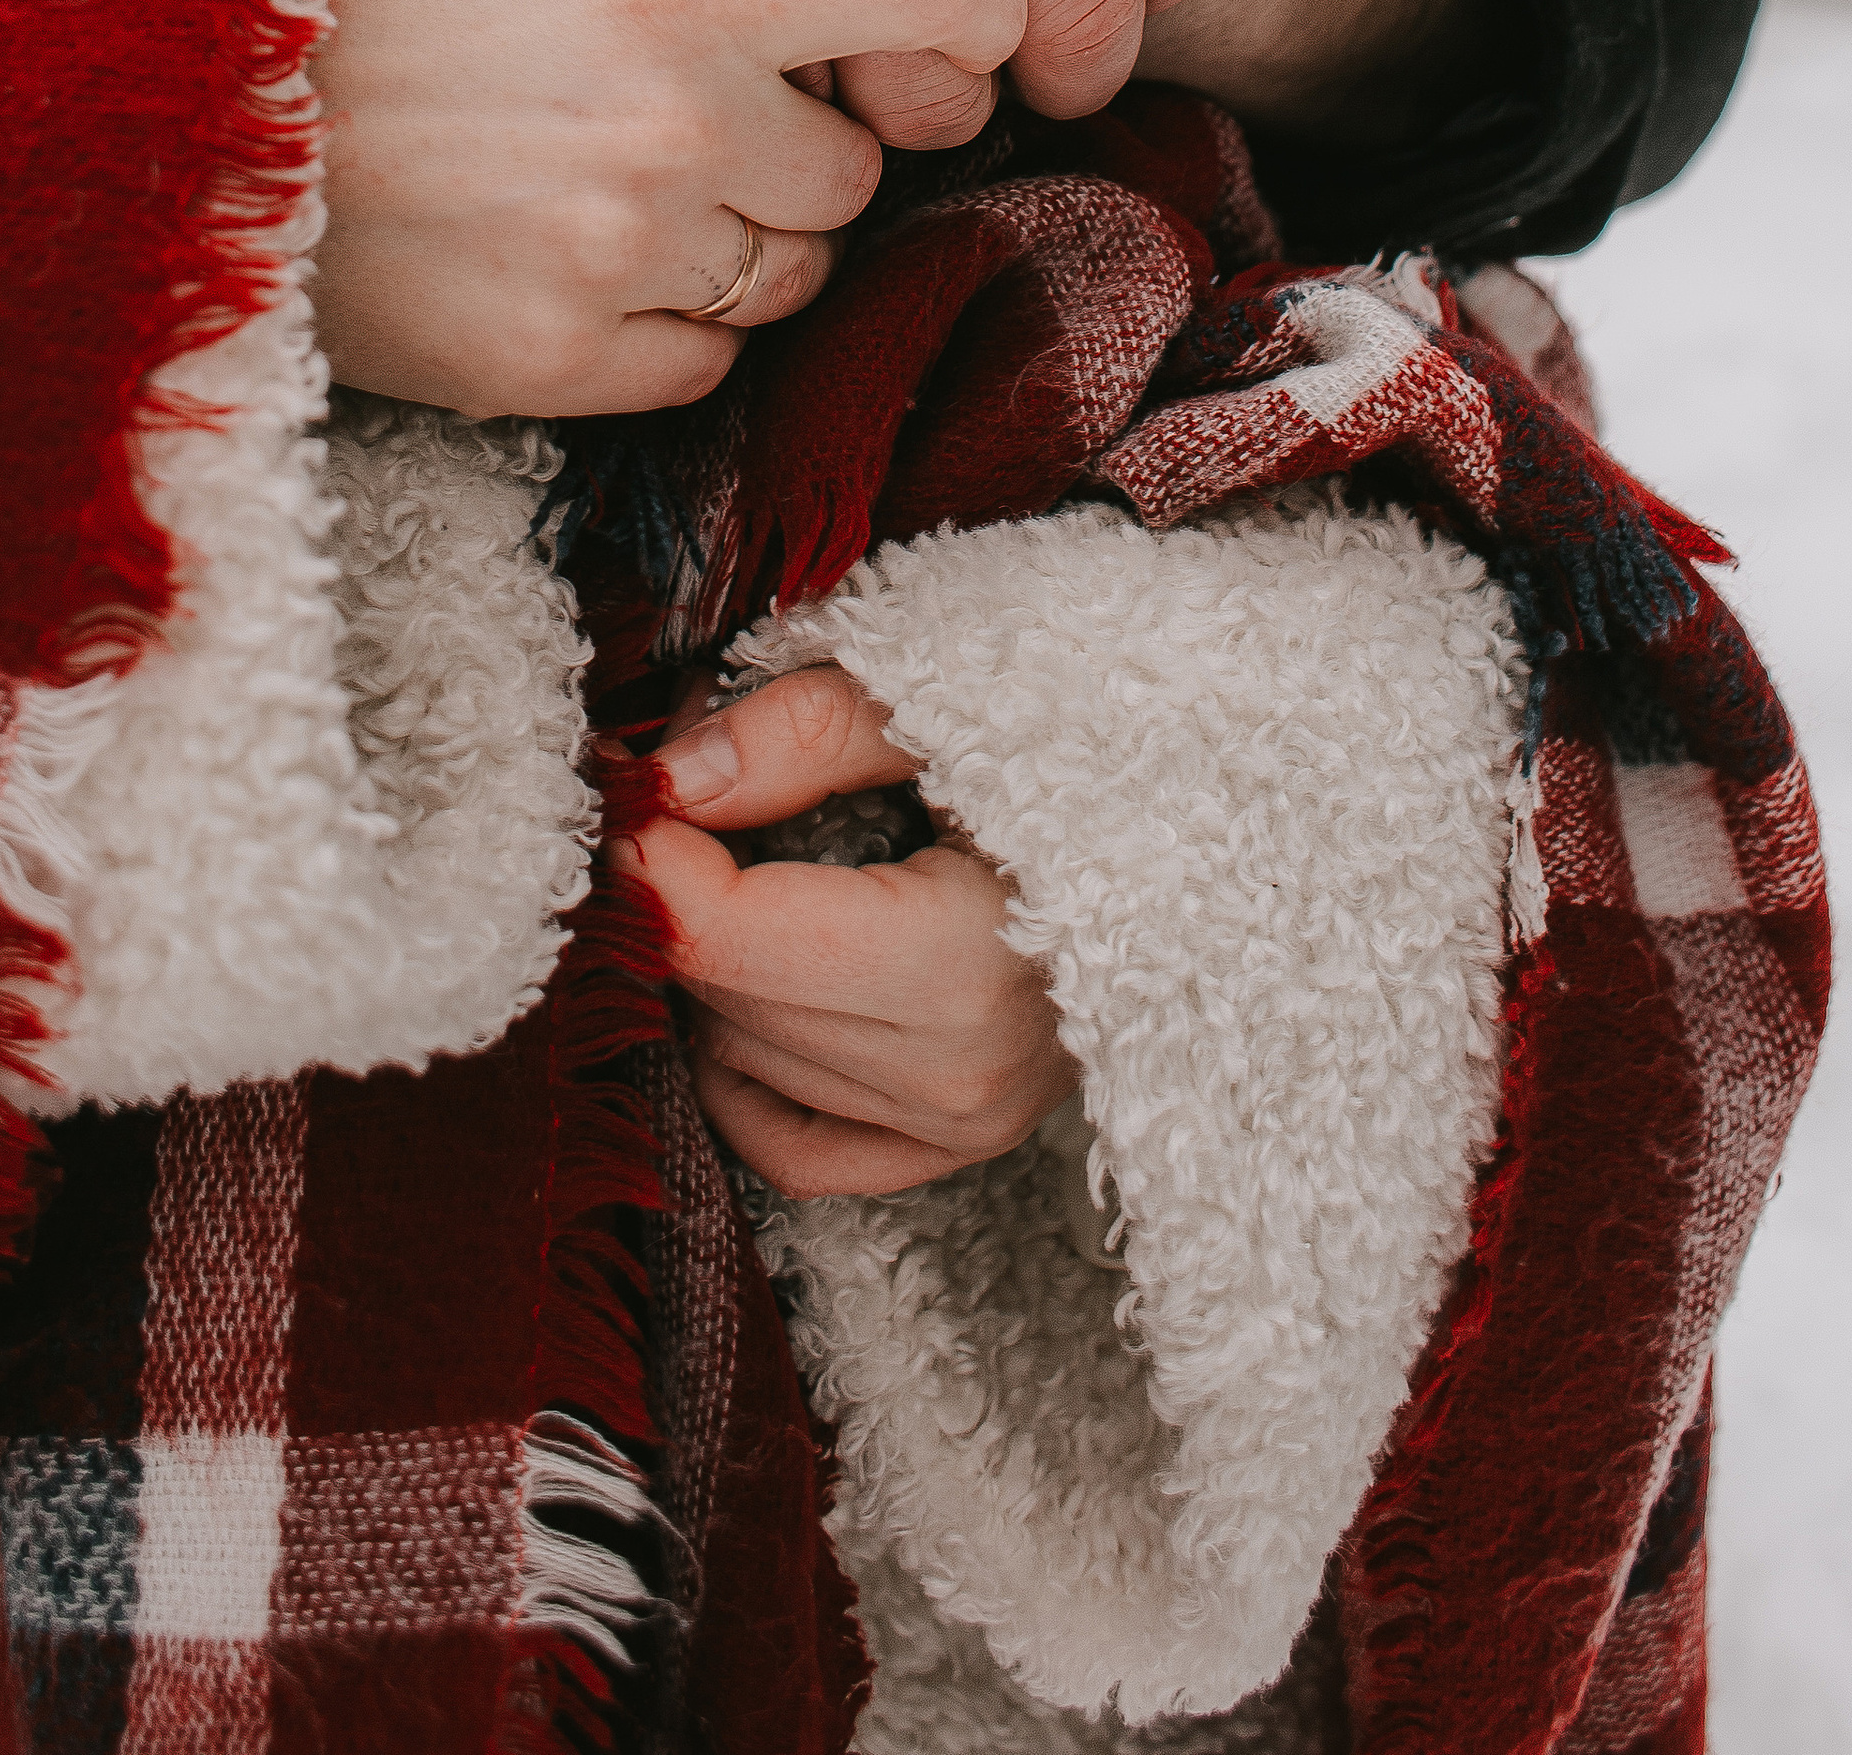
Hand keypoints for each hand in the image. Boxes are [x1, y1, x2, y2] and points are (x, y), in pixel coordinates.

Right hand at [310, 0, 1023, 413]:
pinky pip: (707, 365)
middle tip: (691, 127)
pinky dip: (666, 333)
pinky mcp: (566, 362)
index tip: (982, 32)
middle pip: (858, 167)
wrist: (205, 123)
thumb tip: (865, 17)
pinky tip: (573, 271)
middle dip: (799, 157)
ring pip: (795, 276)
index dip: (989, 9)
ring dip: (741, 250)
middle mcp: (675, 119)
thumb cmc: (395, 11)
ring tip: (620, 199)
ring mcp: (624, 250)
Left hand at [618, 661, 1076, 1196]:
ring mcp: (961, 1119)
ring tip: (751, 857)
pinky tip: (751, 994)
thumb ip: (804, 735)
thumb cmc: (1096, 749)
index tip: (632, 778)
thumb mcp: (951, 704)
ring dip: (716, 962)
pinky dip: (744, 1074)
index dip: (651, 849)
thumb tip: (667, 781)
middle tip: (692, 789)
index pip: (727, 933)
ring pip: (743, 1058)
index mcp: (961, 959)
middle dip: (680, 888)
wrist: (1220, 830)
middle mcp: (957, 1069)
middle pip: (723, 990)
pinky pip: (793, 1148)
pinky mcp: (958, 1141)